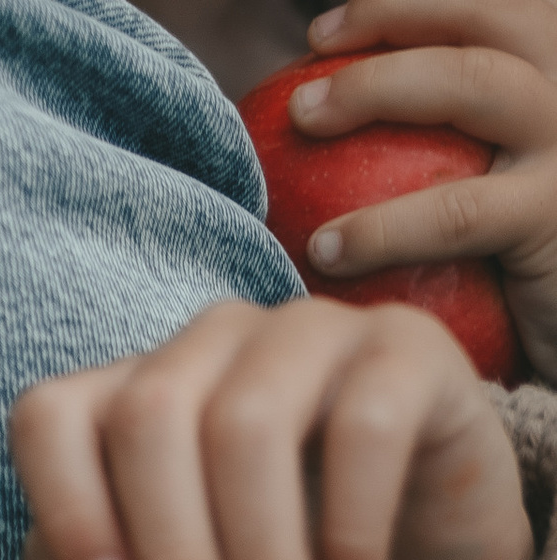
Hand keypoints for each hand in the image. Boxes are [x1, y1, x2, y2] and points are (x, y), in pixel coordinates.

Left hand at [10, 291, 532, 559]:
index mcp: (132, 399)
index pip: (50, 418)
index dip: (67, 505)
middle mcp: (210, 346)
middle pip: (150, 418)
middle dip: (173, 555)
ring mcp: (306, 332)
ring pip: (248, 423)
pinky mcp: (405, 348)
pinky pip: (364, 423)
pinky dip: (351, 530)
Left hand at [286, 0, 556, 379]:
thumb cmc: (517, 261)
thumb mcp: (490, 178)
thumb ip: (440, 136)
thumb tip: (320, 112)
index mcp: (549, 62)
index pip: (485, 7)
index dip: (401, 5)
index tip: (322, 34)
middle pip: (485, 15)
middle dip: (389, 19)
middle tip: (307, 77)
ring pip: (473, 80)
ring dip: (377, 88)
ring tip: (301, 120)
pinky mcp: (553, 216)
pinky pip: (458, 212)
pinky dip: (384, 225)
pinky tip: (325, 247)